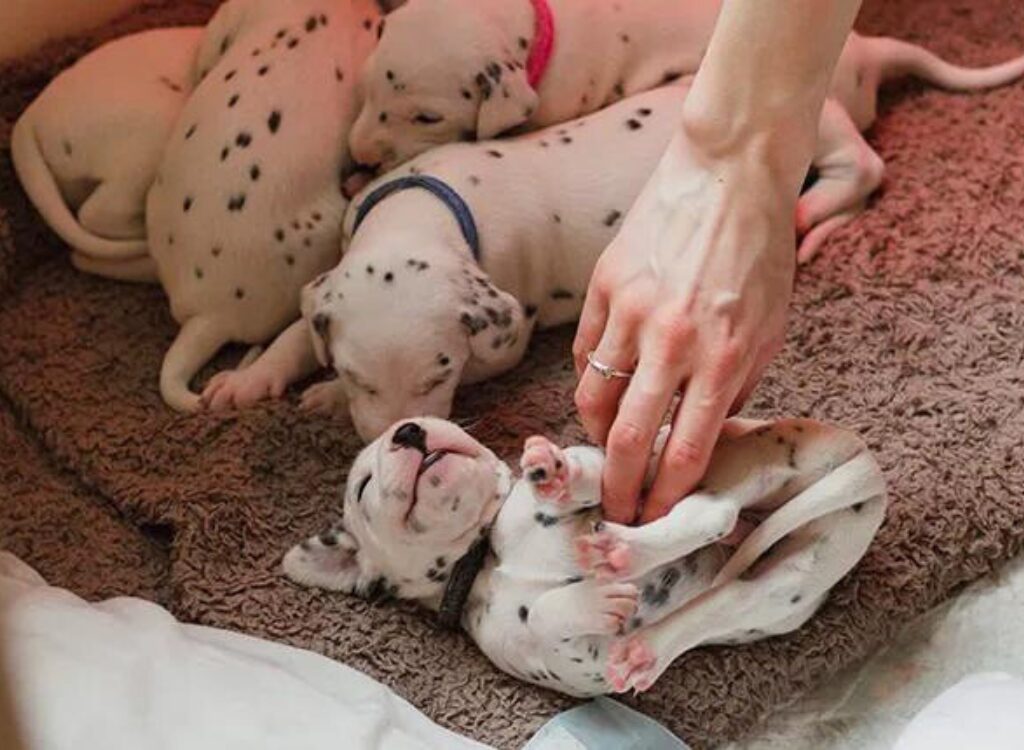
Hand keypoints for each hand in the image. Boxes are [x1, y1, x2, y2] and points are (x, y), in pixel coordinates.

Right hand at [573, 126, 796, 524]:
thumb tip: (701, 438)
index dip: (664, 496)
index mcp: (723, 356)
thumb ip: (736, 389)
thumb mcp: (770, 329)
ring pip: (592, 397)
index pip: (683, 451)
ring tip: (605, 445)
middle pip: (627, 437)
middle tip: (611, 511)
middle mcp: (672, 340)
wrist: (728, 172)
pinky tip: (603, 386)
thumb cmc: (759, 254)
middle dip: (616, 487)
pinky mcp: (604, 285)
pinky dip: (590, 378)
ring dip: (596, 434)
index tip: (652, 518)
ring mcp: (631, 310)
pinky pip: (584, 352)